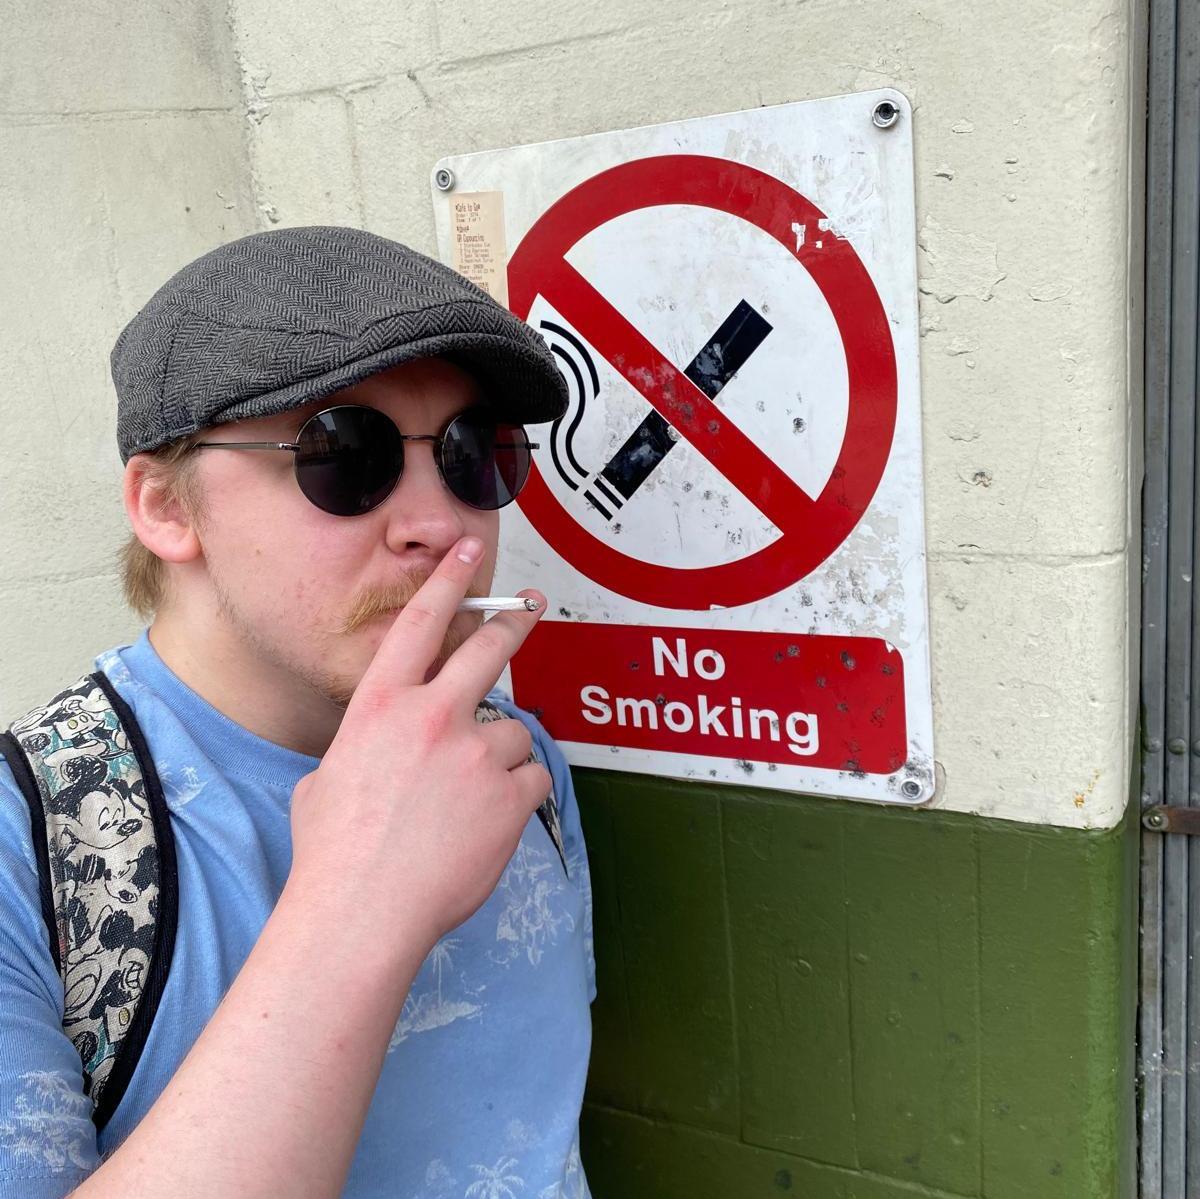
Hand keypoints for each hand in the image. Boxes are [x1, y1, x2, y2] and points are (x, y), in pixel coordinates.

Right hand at [286, 536, 549, 950]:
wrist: (362, 912)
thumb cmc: (333, 852)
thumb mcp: (328, 778)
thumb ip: (367, 747)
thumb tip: (383, 751)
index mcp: (381, 707)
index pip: (419, 624)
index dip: (447, 580)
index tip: (469, 550)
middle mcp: (432, 717)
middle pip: (488, 650)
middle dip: (513, 622)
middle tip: (529, 608)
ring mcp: (476, 754)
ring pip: (514, 732)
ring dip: (500, 757)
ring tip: (469, 800)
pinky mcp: (510, 795)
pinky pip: (532, 779)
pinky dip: (518, 797)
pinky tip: (489, 823)